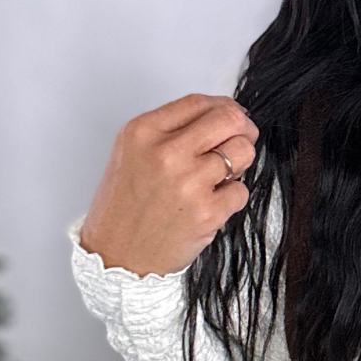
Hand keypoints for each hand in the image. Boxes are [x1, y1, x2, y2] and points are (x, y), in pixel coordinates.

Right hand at [78, 94, 258, 276]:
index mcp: (143, 132)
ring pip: (243, 152)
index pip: (200, 102)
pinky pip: (241, 191)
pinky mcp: (207, 212)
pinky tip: (210, 204)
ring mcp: (188, 182)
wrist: (117, 258)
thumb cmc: (125, 208)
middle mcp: (165, 153)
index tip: (231, 118)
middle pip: (228, 119)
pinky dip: (232, 197)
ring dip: (239, 164)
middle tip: (239, 143)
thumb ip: (171, 130)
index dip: (224, 108)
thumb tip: (221, 116)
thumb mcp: (132, 154)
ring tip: (218, 178)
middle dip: (242, 129)